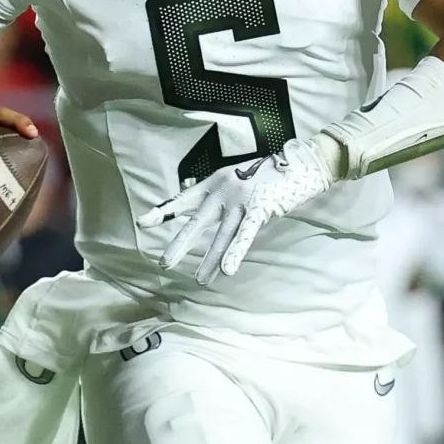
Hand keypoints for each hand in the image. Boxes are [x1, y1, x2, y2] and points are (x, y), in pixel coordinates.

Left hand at [152, 140, 335, 283]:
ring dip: (211, 259)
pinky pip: (246, 234)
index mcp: (214, 183)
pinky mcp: (261, 209)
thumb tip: (199, 217)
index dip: (165, 211)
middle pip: (198, 221)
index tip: (144, 222)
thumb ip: (217, 198)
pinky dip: (237, 252)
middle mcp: (223, 191)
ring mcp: (242, 201)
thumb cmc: (265, 175)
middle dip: (181, 243)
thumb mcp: (234, 180)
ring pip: (222, 235)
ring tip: (199, 280)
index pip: (184, 199)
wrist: (298, 163)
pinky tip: (228, 269)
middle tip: (164, 262)